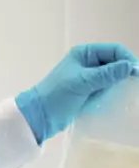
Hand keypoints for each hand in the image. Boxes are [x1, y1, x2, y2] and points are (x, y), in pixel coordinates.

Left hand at [17, 43, 137, 143]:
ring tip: (125, 93)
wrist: (39, 117)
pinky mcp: (87, 92)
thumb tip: (130, 66)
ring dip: (119, 84)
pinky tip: (116, 99)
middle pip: (115, 63)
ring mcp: (88, 78)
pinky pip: (106, 89)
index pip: (114, 50)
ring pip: (112, 77)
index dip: (128, 59)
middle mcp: (87, 63)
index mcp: (84, 53)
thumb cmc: (57, 96)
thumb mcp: (83, 82)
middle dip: (125, 73)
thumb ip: (107, 74)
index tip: (137, 74)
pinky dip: (112, 93)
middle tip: (134, 85)